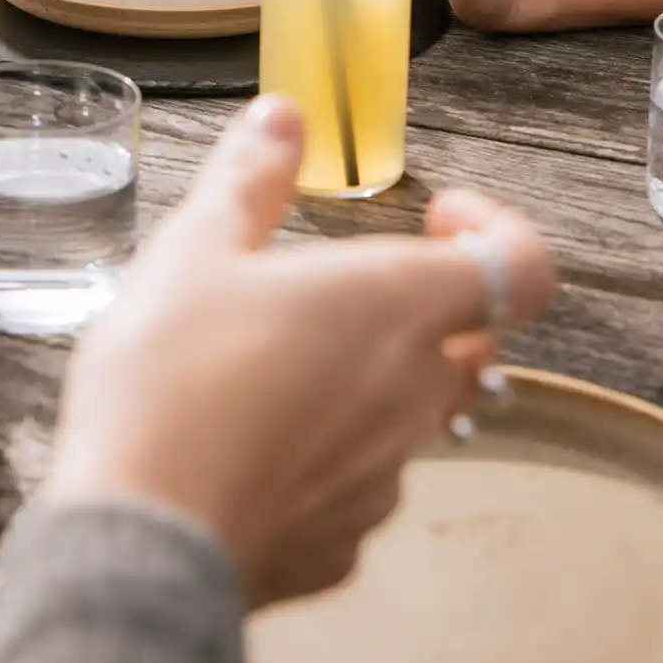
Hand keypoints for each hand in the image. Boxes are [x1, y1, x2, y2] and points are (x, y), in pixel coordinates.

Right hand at [42, 96, 553, 607]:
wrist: (136, 538)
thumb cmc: (170, 381)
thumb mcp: (196, 247)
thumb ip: (252, 175)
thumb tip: (285, 118)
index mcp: (398, 305)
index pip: (525, 269)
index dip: (499, 231)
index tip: (438, 215)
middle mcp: (414, 392)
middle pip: (472, 341)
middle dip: (430, 305)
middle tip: (347, 285)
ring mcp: (384, 478)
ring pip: (415, 413)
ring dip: (375, 379)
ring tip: (280, 360)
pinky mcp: (342, 544)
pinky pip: (359, 483)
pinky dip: (328, 455)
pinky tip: (251, 442)